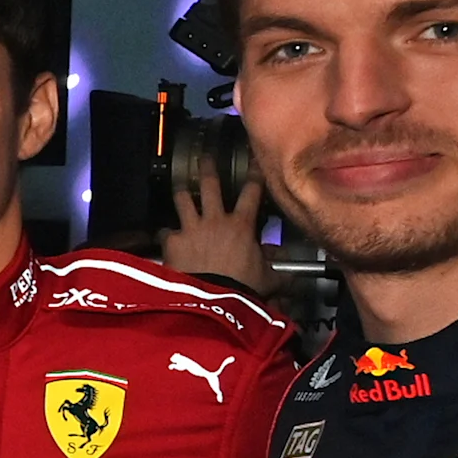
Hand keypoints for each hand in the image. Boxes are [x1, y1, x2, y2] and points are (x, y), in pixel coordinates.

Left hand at [159, 162, 272, 290]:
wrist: (212, 300)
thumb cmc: (243, 288)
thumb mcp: (268, 278)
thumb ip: (278, 270)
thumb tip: (292, 273)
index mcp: (241, 225)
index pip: (252, 191)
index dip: (254, 174)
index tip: (254, 160)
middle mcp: (215, 219)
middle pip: (210, 185)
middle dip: (207, 168)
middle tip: (204, 158)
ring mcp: (190, 228)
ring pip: (183, 200)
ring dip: (181, 194)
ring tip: (180, 190)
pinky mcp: (171, 241)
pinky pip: (165, 231)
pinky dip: (166, 234)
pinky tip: (165, 238)